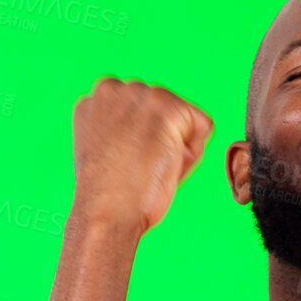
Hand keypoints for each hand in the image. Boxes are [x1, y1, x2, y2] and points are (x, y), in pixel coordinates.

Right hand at [72, 77, 214, 233]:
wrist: (106, 213)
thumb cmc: (110, 196)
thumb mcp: (110, 149)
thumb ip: (127, 127)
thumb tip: (161, 124)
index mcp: (98, 98)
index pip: (144, 110)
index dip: (146, 140)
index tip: (126, 161)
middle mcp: (114, 87)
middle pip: (166, 108)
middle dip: (164, 138)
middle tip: (140, 167)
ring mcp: (141, 94)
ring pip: (184, 116)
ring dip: (178, 144)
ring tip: (150, 166)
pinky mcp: (167, 107)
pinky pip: (202, 125)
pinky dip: (193, 152)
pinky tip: (164, 164)